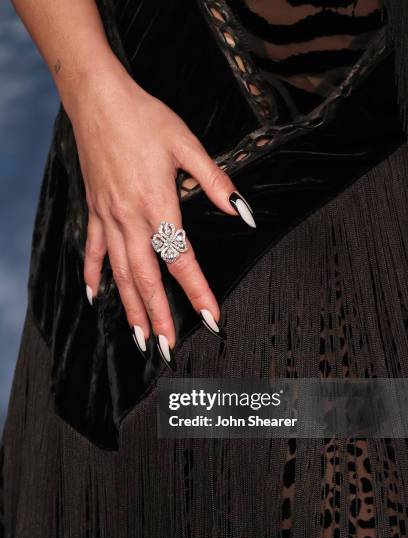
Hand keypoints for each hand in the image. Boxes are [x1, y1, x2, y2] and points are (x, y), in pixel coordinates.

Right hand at [66, 62, 254, 366]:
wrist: (99, 100)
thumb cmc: (145, 118)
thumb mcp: (187, 145)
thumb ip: (215, 182)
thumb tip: (241, 212)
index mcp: (158, 205)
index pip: (182, 259)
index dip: (198, 291)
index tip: (211, 317)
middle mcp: (130, 219)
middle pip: (147, 278)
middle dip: (160, 316)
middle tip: (168, 347)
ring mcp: (108, 218)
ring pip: (119, 274)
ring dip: (130, 309)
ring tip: (139, 338)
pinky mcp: (94, 211)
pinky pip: (92, 250)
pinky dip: (92, 275)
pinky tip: (93, 297)